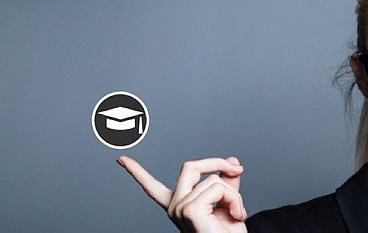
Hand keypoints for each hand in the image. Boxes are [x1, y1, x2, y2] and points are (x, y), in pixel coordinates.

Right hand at [117, 155, 247, 232]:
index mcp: (179, 205)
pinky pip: (218, 187)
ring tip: (237, 212)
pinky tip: (236, 214)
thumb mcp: (229, 202)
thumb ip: (228, 181)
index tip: (121, 160)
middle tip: (238, 168)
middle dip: (216, 162)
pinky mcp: (189, 210)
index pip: (153, 187)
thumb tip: (232, 160)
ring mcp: (179, 208)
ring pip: (213, 179)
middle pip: (190, 166)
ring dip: (234, 193)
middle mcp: (174, 206)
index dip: (137, 172)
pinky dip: (234, 198)